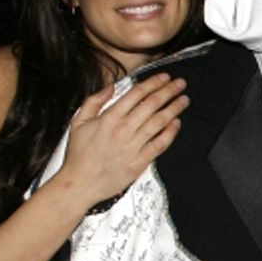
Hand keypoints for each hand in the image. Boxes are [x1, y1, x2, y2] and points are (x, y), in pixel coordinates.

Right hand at [58, 73, 188, 204]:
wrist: (80, 183)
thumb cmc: (79, 154)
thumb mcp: (78, 122)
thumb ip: (94, 101)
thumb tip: (110, 87)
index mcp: (109, 118)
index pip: (137, 94)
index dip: (153, 83)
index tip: (164, 77)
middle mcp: (123, 129)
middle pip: (152, 104)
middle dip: (169, 91)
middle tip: (180, 84)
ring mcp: (133, 146)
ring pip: (159, 122)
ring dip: (174, 108)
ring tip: (183, 100)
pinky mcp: (140, 162)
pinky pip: (159, 144)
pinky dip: (170, 133)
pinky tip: (177, 124)